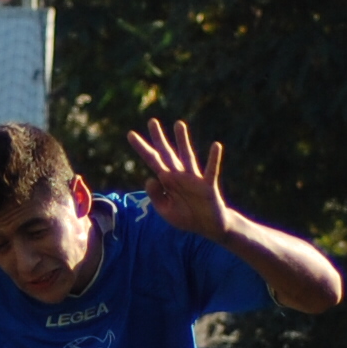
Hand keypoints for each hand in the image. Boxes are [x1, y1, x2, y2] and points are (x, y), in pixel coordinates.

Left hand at [126, 118, 229, 241]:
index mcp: (167, 181)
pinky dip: (214, 159)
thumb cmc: (187, 217)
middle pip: (167, 154)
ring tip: (178, 124)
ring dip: (183, 141)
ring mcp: (194, 179)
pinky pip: (210, 171)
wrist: (208, 226)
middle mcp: (179, 175)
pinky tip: (216, 145)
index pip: (152, 161)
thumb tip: (149, 178)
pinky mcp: (207, 186)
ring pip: (187, 156)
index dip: (142, 148)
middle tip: (151, 121)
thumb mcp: (165, 211)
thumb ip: (155, 197)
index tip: (130, 134)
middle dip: (159, 138)